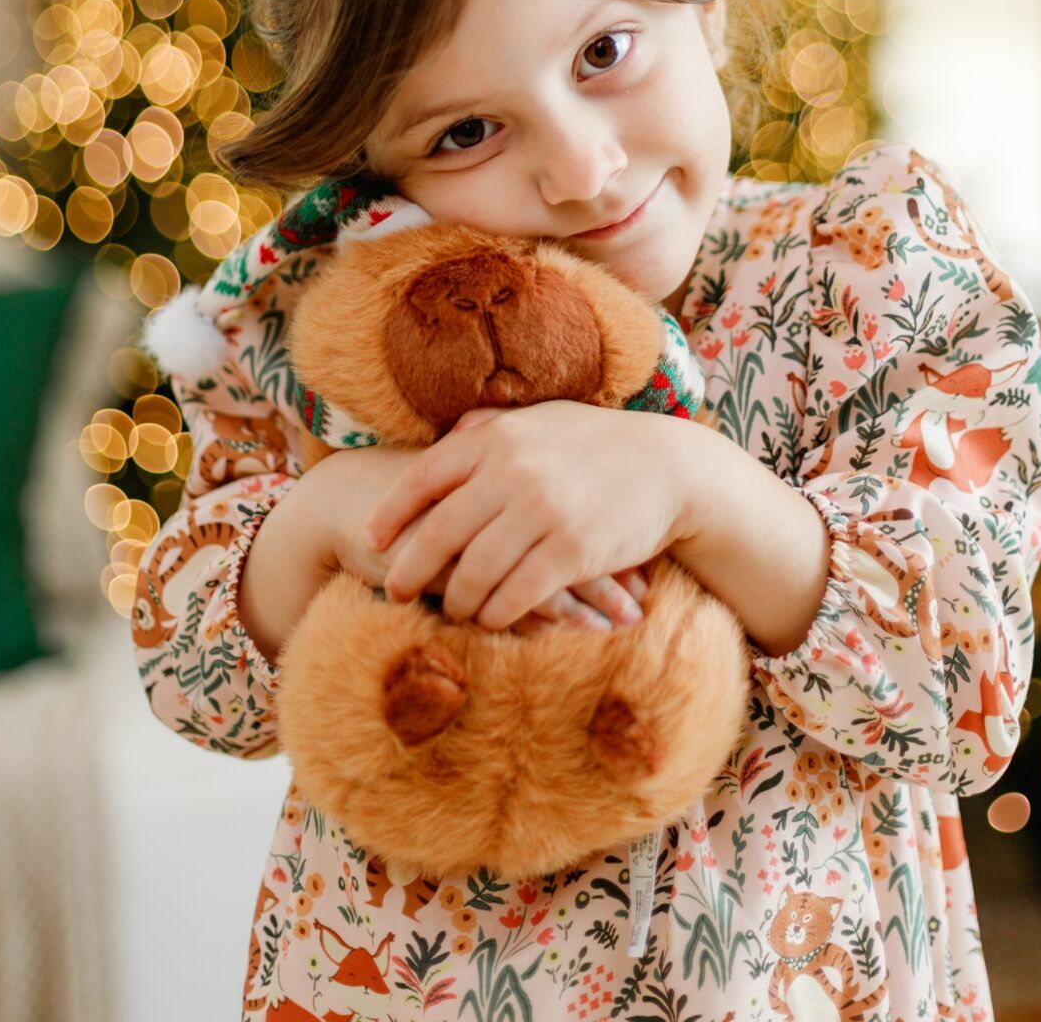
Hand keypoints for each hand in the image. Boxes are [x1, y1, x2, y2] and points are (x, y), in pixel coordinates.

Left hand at [362, 401, 696, 631]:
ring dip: (458, 599)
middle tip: (396, 591)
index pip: (425, 477)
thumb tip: (442, 440)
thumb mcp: (539, 421)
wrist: (669, 467)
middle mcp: (513, 471)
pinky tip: (493, 618)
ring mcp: (543, 511)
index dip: (392, 513)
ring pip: (475, 571)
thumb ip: (489, 429)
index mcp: (497, 438)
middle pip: (440, 532)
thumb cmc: (597, 444)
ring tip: (454, 609)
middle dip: (411, 568)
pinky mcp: (572, 549)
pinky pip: (517, 593)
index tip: (371, 540)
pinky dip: (497, 612)